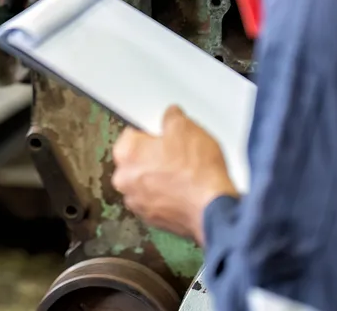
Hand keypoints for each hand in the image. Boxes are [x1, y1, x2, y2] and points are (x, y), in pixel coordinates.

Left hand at [111, 106, 237, 245]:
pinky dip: (167, 196)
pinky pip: (157, 200)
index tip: (165, 135)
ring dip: (160, 177)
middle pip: (137, 159)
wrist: (212, 208)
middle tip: (178, 154)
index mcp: (126, 152)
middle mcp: (125, 179)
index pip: (132, 133)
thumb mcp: (186, 127)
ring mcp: (137, 202)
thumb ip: (172, 117)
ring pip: (146, 181)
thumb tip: (172, 117)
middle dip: (155, 156)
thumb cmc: (196, 173)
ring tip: (184, 174)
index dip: (153, 132)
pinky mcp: (152, 218)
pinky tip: (186, 190)